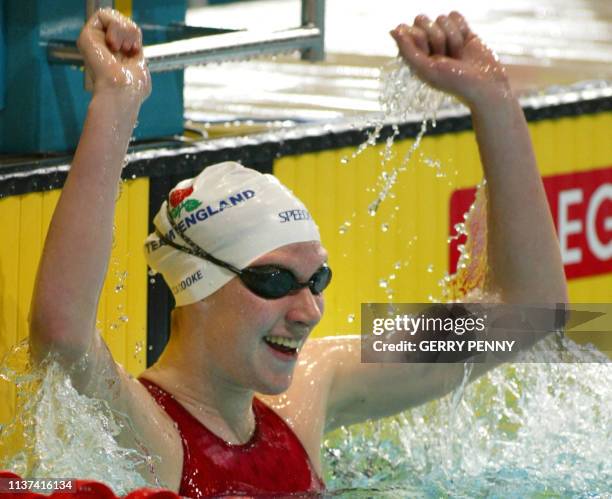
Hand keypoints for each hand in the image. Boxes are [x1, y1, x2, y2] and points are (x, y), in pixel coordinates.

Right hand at [77, 8, 150, 101]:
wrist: (122, 91)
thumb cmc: (133, 88)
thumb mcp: (140, 67)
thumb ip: (135, 54)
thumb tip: (135, 47)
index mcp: (115, 55)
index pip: (126, 31)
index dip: (134, 35)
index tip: (135, 50)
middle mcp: (103, 47)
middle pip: (120, 22)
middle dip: (130, 31)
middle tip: (128, 48)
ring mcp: (95, 41)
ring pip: (113, 17)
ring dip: (124, 30)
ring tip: (122, 47)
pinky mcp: (87, 36)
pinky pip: (103, 15)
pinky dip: (115, 26)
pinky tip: (114, 44)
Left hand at [390, 12, 509, 107]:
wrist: (486, 83)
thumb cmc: (454, 82)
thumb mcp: (427, 69)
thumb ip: (407, 51)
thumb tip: (392, 30)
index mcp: (414, 55)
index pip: (407, 30)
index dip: (420, 38)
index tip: (430, 54)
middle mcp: (426, 45)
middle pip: (422, 20)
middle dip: (437, 37)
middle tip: (445, 56)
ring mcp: (444, 36)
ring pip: (441, 18)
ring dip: (452, 37)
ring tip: (458, 55)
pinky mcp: (461, 30)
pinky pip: (455, 15)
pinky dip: (462, 28)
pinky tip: (466, 43)